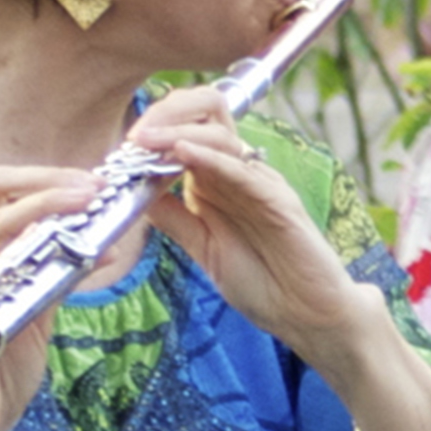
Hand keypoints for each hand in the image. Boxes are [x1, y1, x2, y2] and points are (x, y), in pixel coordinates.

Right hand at [0, 165, 101, 430]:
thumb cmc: (1, 366)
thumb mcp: (39, 309)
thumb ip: (60, 275)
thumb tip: (103, 244)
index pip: (4, 191)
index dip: (48, 177)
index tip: (95, 181)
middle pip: (0, 197)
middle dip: (52, 185)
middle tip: (96, 189)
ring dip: (47, 214)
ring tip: (89, 212)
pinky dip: (32, 269)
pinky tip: (70, 264)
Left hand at [126, 87, 375, 364]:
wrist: (309, 316)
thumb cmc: (263, 283)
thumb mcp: (204, 249)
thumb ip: (175, 219)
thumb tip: (132, 192)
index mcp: (219, 181)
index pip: (187, 130)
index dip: (153, 128)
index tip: (121, 147)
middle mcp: (239, 173)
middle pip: (206, 116)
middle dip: (165, 114)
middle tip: (133, 134)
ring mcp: (260, 183)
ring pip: (220, 135)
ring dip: (177, 132)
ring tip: (144, 141)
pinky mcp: (279, 200)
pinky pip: (242, 170)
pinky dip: (211, 157)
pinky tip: (182, 152)